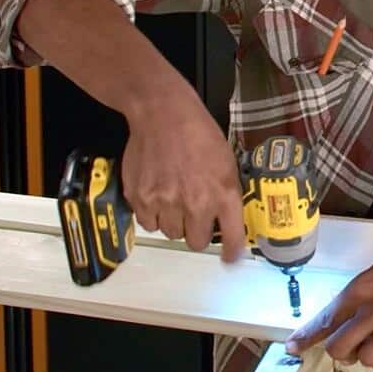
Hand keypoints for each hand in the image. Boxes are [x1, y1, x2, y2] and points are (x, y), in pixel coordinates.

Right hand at [120, 92, 243, 259]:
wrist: (163, 114)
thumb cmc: (197, 132)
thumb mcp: (226, 161)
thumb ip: (227, 193)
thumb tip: (228, 220)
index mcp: (223, 193)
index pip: (232, 237)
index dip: (231, 252)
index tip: (229, 257)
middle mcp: (195, 202)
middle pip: (196, 242)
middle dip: (197, 232)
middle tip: (194, 215)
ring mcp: (165, 202)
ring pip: (171, 233)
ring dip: (174, 222)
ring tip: (174, 198)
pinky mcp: (140, 198)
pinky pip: (148, 223)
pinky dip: (152, 214)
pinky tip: (157, 194)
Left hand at [284, 230, 372, 371]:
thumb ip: (364, 287)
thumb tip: (348, 309)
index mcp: (363, 287)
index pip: (326, 319)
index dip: (306, 337)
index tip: (293, 348)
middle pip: (339, 348)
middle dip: (339, 350)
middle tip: (348, 346)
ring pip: (365, 360)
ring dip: (365, 357)